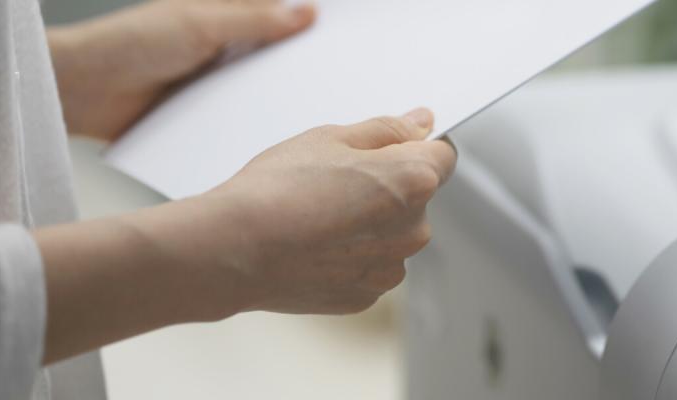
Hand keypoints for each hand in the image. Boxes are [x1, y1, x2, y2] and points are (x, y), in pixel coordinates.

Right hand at [35, 108, 455, 362]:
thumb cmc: (276, 191)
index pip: (442, 154)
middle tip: (335, 180)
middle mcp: (414, 229)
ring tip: (318, 214)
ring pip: (391, 234)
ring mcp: (391, 267)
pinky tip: (313, 243)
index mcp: (414, 181)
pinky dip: (349, 255)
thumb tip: (420, 122)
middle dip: (387, 185)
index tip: (388, 147)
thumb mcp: (331, 138)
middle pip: (415, 196)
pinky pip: (368, 265)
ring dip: (369, 223)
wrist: (233, 250)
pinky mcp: (366, 295)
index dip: (414, 145)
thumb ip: (387, 130)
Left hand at [47, 0, 316, 140]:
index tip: (338, 23)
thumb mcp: (200, 24)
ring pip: (259, 83)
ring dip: (280, 92)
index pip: (273, 8)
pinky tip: (278, 128)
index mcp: (219, 11)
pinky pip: (240, 114)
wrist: (80, 93)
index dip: (303, 13)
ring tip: (315, 101)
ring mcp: (211, 79)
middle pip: (272, 47)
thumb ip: (254, 19)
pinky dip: (257, 119)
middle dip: (301, 55)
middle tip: (337, 65)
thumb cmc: (127, 45)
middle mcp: (218, 43)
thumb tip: (306, 11)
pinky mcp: (203, 112)